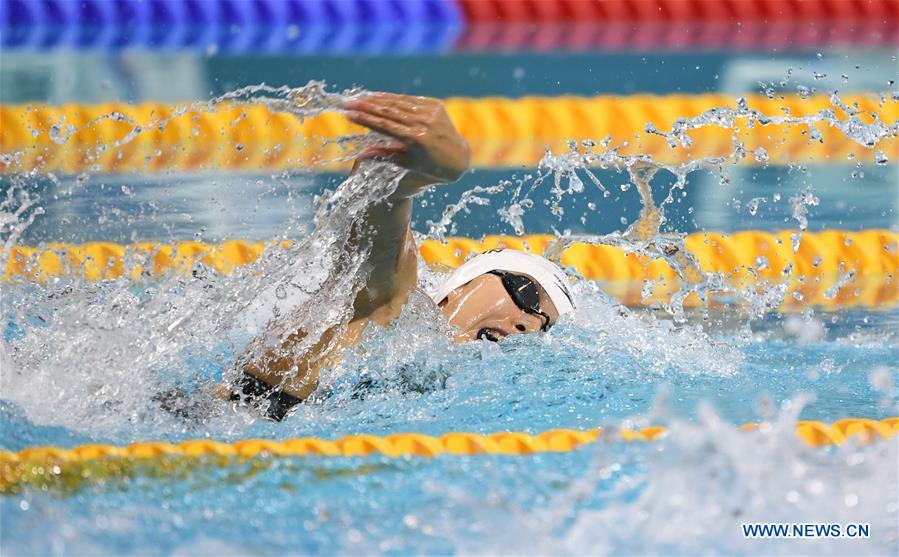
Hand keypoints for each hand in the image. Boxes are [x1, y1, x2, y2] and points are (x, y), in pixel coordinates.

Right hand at [344, 93, 469, 183]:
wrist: (457, 158)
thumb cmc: (429, 165)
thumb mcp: (406, 163)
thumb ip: (384, 156)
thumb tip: (361, 155)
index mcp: (416, 140)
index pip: (384, 126)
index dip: (365, 119)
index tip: (348, 114)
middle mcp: (424, 123)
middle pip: (388, 112)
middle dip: (366, 106)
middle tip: (347, 103)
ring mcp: (431, 112)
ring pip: (398, 103)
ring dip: (377, 100)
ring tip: (359, 98)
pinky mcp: (435, 105)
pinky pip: (409, 100)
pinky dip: (393, 98)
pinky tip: (378, 96)